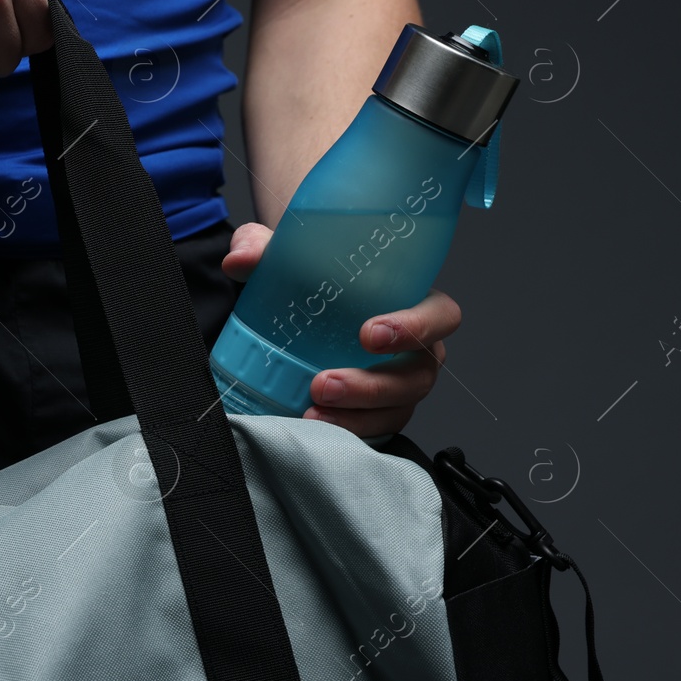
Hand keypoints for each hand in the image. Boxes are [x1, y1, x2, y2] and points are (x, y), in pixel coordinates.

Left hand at [220, 221, 461, 437]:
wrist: (300, 305)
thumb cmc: (314, 275)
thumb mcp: (286, 254)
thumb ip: (261, 247)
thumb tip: (239, 260)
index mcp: (414, 302)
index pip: (442, 316)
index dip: (417, 328)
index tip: (368, 334)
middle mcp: (415, 349)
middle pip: (418, 375)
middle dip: (373, 386)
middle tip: (323, 384)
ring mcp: (399, 386)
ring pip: (397, 409)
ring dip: (356, 417)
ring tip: (312, 415)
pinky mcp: (377, 413)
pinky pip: (375, 431)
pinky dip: (348, 433)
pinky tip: (316, 431)